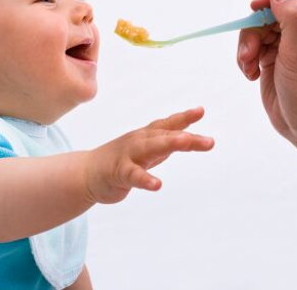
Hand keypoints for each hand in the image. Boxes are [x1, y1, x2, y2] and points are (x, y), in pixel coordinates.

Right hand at [85, 107, 213, 203]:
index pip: (168, 125)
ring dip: (169, 143)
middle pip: (165, 136)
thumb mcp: (148, 150)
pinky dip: (145, 179)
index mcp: (147, 136)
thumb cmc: (122, 160)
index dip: (184, 117)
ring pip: (151, 148)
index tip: (201, 111)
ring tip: (185, 142)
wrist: (87, 173)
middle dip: (186, 136)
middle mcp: (139, 141)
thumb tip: (194, 138)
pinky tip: (157, 184)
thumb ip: (168, 143)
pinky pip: (133, 175)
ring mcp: (128, 155)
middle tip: (209, 141)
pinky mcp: (119, 173)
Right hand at [237, 0, 296, 140]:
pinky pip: (252, 45)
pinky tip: (250, 74)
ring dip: (247, 46)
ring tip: (248, 67)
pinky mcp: (271, 57)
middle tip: (251, 52)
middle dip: (255, 28)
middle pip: (271, 8)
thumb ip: (290, 17)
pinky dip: (246, 58)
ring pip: (257, 27)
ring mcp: (287, 43)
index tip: (259, 8)